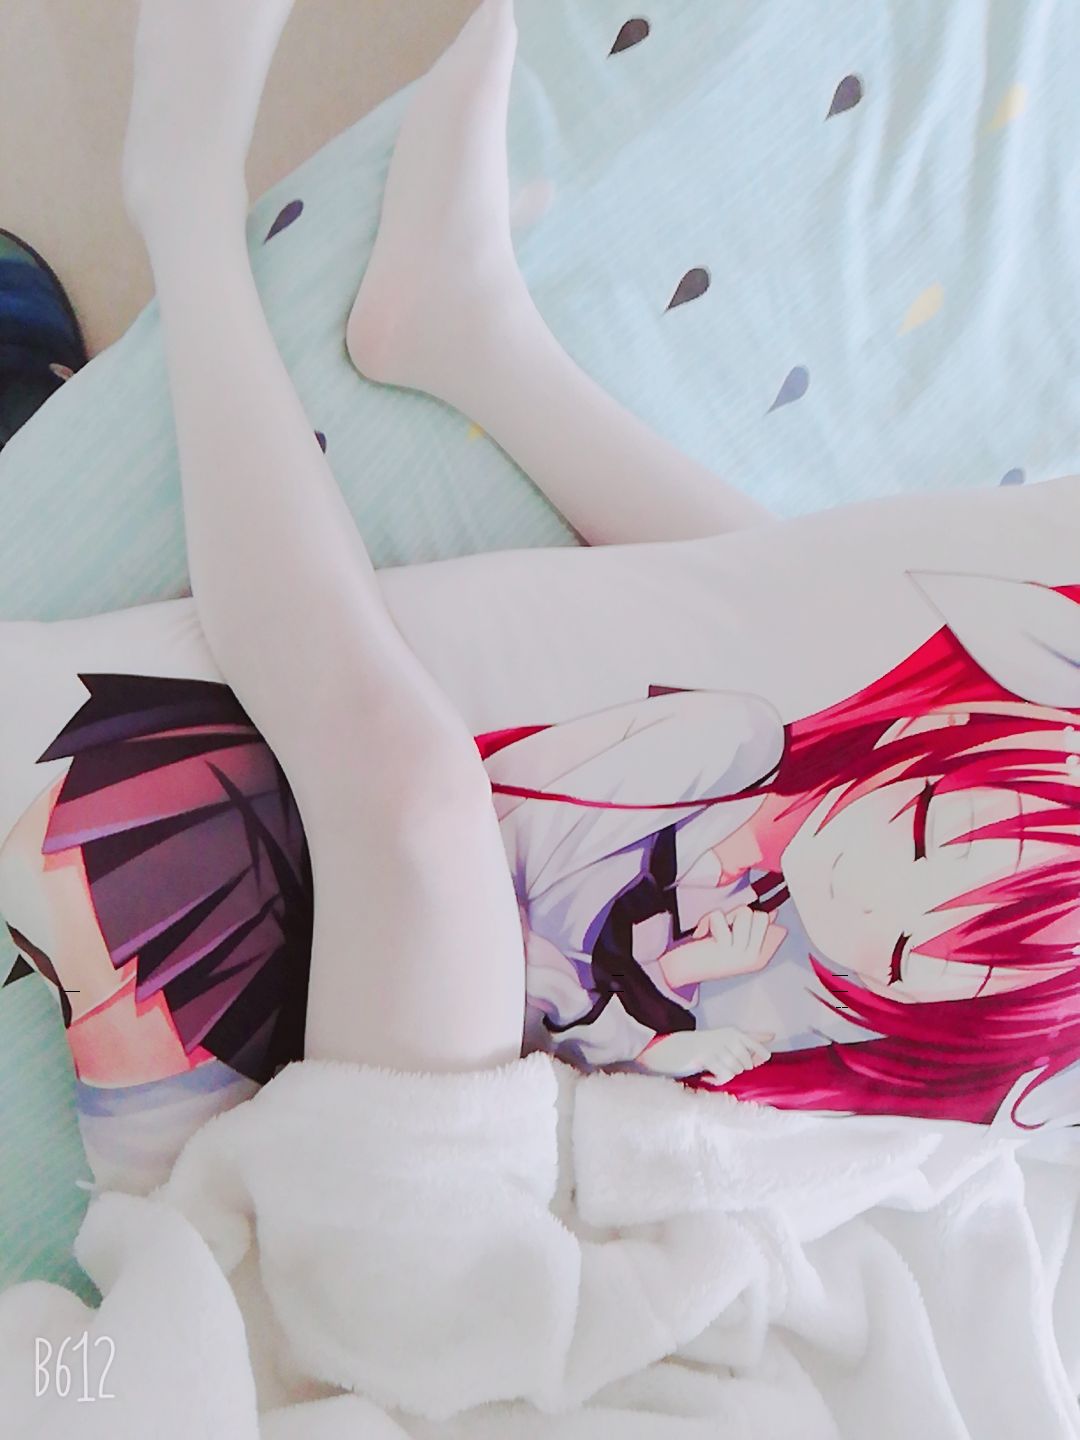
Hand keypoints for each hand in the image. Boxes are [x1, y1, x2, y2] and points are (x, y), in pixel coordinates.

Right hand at [637, 1026, 773, 1082]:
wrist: (675, 1048)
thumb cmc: (705, 1044)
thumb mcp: (729, 1038)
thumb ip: (751, 1038)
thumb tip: (772, 1036)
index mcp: (735, 1033)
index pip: (761, 1052)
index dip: (756, 1062)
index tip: (744, 1063)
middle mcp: (728, 1037)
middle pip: (747, 1065)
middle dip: (737, 1069)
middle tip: (721, 1064)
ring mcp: (717, 1046)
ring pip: (736, 1071)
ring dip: (726, 1075)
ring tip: (714, 1069)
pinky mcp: (706, 1057)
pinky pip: (724, 1076)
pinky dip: (718, 1080)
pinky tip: (709, 1076)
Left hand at [688, 905, 785, 979]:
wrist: (684, 969)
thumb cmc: (708, 955)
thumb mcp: (735, 943)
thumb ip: (754, 930)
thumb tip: (773, 913)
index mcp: (759, 956)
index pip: (772, 927)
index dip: (755, 916)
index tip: (738, 925)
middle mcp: (753, 957)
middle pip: (761, 917)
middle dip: (740, 914)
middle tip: (726, 926)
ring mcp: (741, 954)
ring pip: (744, 913)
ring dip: (725, 916)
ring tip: (714, 929)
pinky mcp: (725, 948)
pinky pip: (720, 918)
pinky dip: (707, 920)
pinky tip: (702, 934)